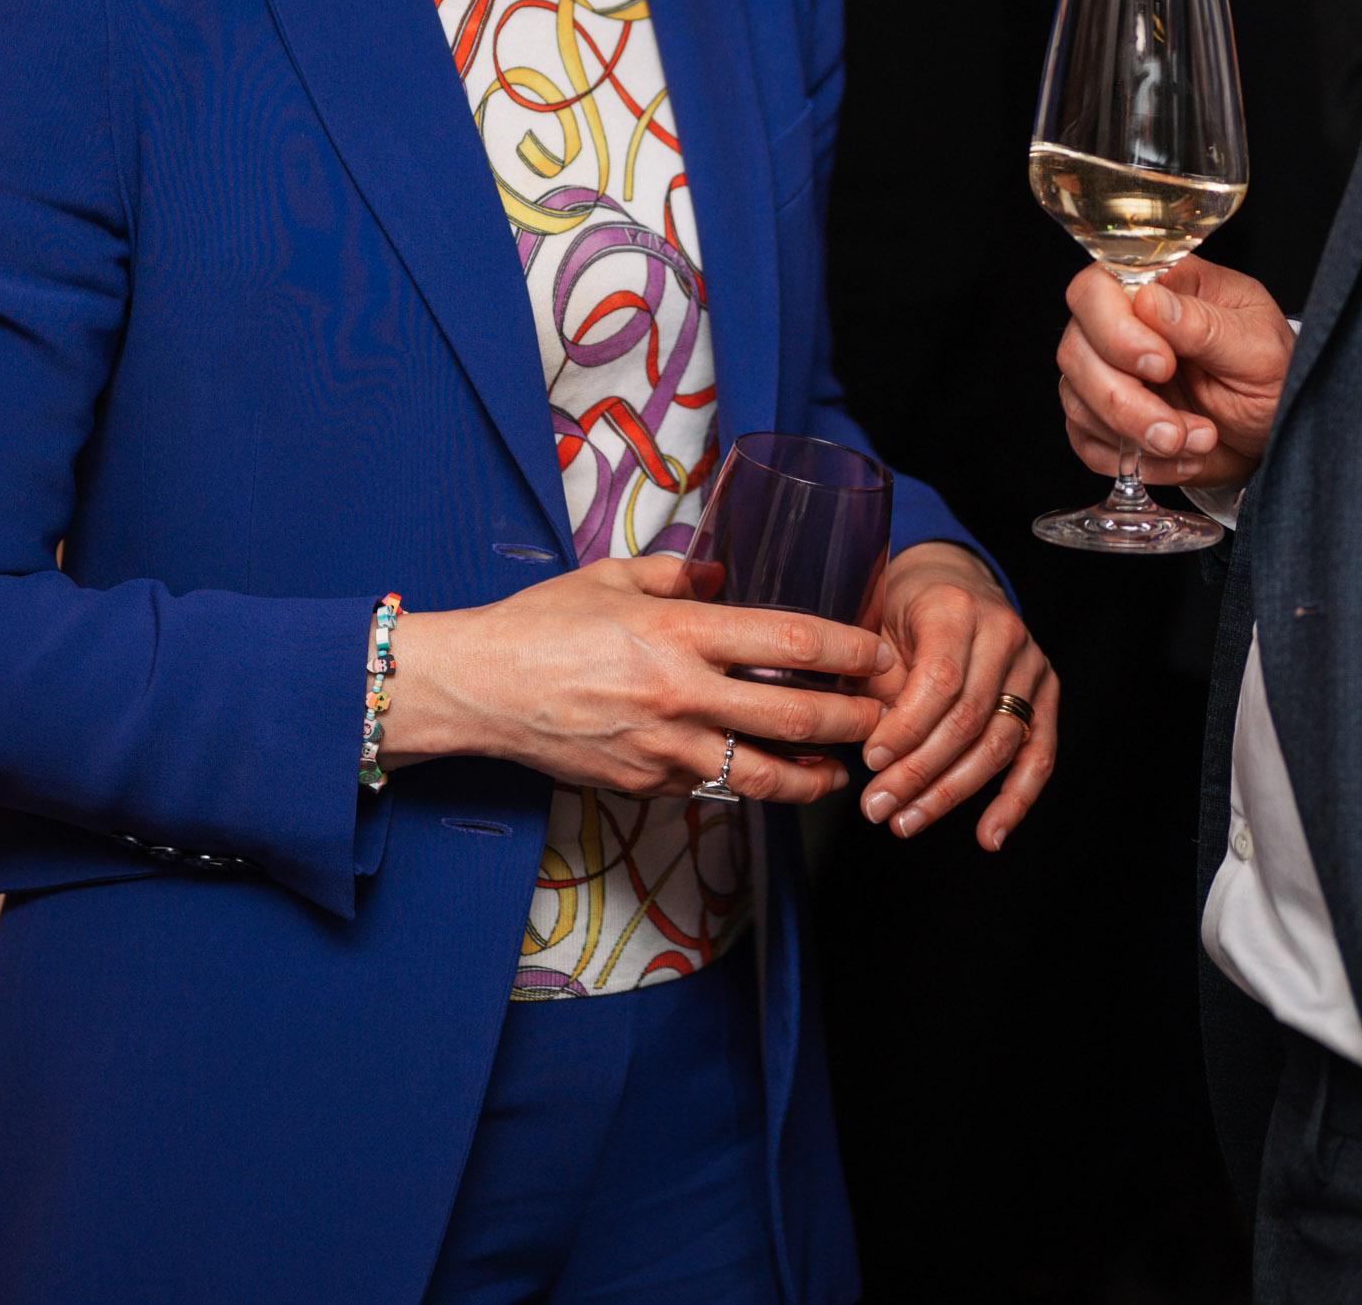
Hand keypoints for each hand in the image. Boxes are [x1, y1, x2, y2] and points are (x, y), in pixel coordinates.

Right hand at [382, 554, 890, 803]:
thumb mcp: (609, 577)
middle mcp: (679, 693)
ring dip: (815, 776)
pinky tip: (766, 774)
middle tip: (884, 717)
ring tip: (841, 770)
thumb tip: (719, 577)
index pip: (788, 642)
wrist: (478, 688)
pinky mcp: (645, 785)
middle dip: (854, 721)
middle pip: (795, 718)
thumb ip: (674, 574)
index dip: (848, 651)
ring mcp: (663, 748)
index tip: (880, 654)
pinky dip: (745, 782)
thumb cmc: (540, 624)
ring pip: (764, 776)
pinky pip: (711, 786)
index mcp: (676, 630)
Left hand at [853, 543, 1057, 849]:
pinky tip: (989, 835)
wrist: (952, 579)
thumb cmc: (904, 608)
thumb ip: (877, 682)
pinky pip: (1039, 755)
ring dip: (951, 793)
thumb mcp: (878, 628)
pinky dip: (1016, 801)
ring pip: (1000, 744)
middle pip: (969, 719)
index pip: (940, 681)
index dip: (906, 728)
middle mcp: (1003, 634)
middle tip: (877, 807)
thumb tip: (868, 750)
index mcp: (956, 608)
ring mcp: (1032, 665)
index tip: (870, 760)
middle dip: (920, 772)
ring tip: (905, 822)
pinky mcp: (1047, 695)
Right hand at [1056, 257, 1291, 496]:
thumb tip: (1150, 301)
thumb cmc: (1272, 375)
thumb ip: (1204, 324)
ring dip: (1135, 433)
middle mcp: (1124, 324)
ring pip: (1076, 399)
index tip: (1163, 365)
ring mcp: (1108, 372)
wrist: (1276, 430)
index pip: (1097, 288)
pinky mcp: (1105, 418)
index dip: (1115, 328)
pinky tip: (1180, 459)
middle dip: (1123, 399)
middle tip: (1178, 427)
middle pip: (1075, 349)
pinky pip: (1086, 440)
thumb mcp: (1257, 347)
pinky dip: (1133, 459)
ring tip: (1199, 441)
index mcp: (1161, 287)